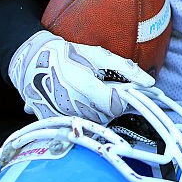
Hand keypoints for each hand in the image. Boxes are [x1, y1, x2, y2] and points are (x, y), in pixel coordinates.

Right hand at [8, 30, 154, 123]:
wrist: (31, 61)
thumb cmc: (67, 55)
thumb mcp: (97, 55)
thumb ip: (125, 69)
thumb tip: (150, 83)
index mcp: (84, 85)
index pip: (116, 104)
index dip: (122, 98)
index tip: (120, 90)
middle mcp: (71, 104)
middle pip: (106, 116)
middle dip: (110, 105)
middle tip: (102, 90)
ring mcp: (60, 115)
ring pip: (92, 123)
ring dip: (97, 113)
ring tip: (88, 95)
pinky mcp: (52, 122)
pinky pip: (76, 126)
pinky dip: (81, 118)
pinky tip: (76, 103)